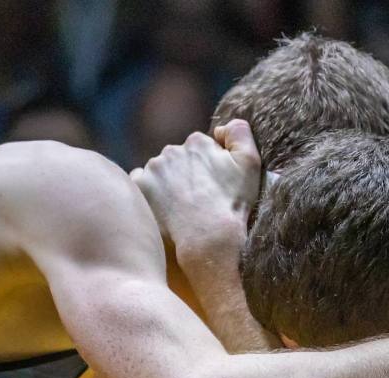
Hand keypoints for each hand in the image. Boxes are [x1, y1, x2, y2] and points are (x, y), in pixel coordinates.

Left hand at [131, 119, 261, 273]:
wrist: (209, 238)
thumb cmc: (232, 204)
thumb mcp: (250, 163)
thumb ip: (240, 132)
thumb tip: (220, 127)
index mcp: (197, 142)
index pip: (199, 149)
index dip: (208, 168)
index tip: (213, 187)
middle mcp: (171, 150)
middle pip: (177, 159)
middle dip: (185, 174)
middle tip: (197, 200)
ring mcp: (153, 169)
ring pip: (158, 172)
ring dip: (166, 183)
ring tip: (180, 207)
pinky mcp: (139, 187)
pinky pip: (140, 184)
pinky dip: (149, 193)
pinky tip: (162, 208)